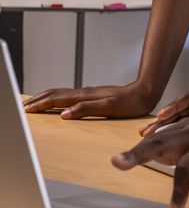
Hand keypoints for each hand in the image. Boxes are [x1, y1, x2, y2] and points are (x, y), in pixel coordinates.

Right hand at [24, 82, 156, 119]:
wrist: (145, 93)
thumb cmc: (130, 103)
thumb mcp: (109, 107)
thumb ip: (86, 109)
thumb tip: (64, 114)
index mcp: (85, 96)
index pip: (57, 99)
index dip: (40, 104)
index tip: (27, 110)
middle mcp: (85, 93)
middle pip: (56, 94)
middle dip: (38, 99)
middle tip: (24, 106)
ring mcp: (89, 94)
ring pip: (62, 94)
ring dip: (46, 98)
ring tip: (36, 103)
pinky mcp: (94, 97)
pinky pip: (70, 97)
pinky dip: (58, 99)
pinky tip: (59, 104)